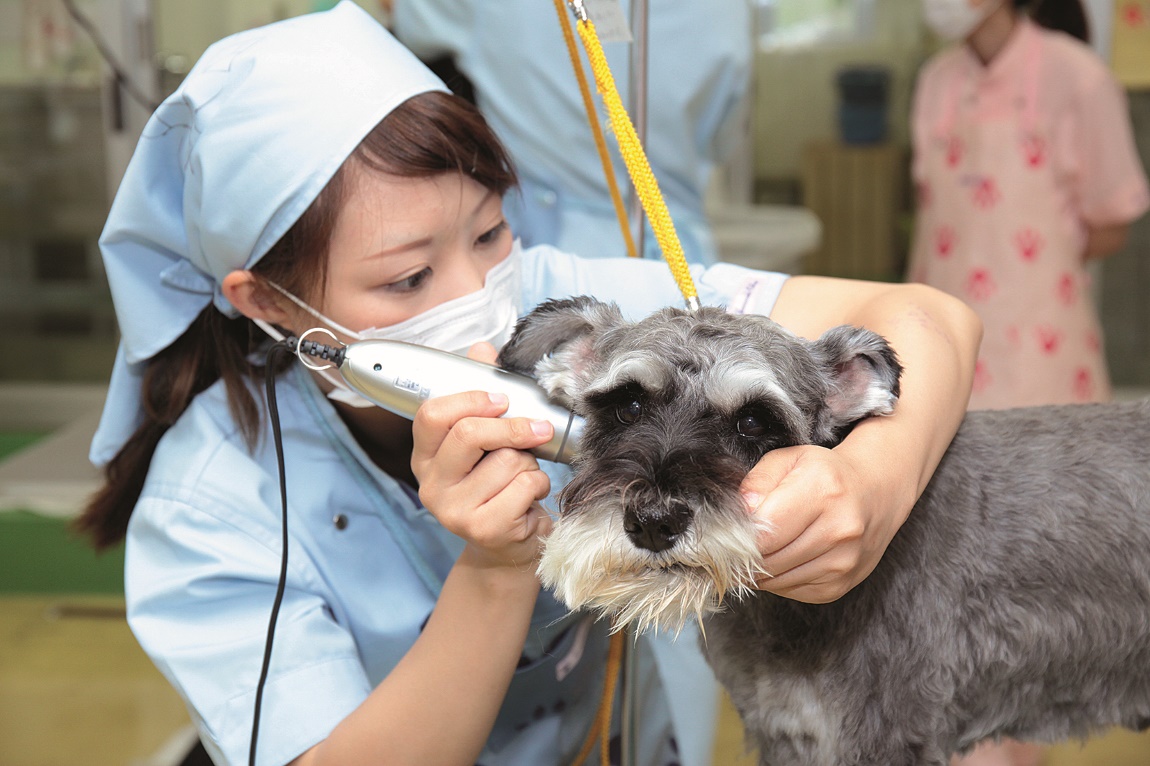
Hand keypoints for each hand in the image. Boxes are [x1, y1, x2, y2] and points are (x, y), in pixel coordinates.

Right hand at [410, 343, 554, 571]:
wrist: (507, 547)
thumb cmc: (497, 486)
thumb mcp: (486, 440)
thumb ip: (480, 394)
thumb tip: (482, 348)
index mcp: (426, 455)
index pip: (432, 414)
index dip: (470, 399)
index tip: (501, 399)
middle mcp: (431, 483)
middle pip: (469, 433)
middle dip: (512, 427)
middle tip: (538, 429)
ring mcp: (453, 510)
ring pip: (506, 461)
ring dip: (529, 464)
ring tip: (523, 478)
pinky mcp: (483, 529)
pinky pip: (524, 486)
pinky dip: (538, 486)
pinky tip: (529, 499)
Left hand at [740, 444, 907, 603]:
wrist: (875, 493)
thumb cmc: (824, 474)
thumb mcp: (789, 460)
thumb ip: (758, 481)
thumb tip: (741, 512)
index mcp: (823, 491)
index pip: (765, 534)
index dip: (738, 538)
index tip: (728, 533)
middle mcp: (839, 529)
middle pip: (769, 561)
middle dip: (744, 556)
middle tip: (734, 546)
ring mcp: (844, 561)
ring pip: (778, 581)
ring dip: (759, 571)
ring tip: (759, 550)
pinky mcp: (842, 584)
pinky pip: (793, 591)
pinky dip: (778, 579)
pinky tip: (782, 559)